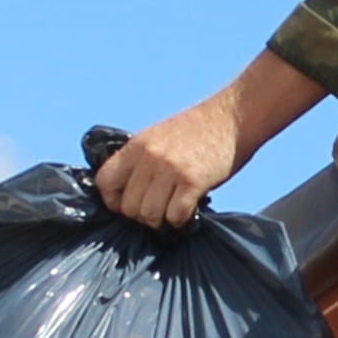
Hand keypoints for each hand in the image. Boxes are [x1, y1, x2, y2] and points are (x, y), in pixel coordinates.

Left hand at [97, 93, 244, 228]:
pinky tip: (187, 209)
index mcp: (136, 145)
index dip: (112, 200)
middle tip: (156, 210)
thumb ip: (140, 160)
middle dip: (140, 215)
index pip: (104, 182)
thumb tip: (128, 192)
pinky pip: (174, 216)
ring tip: (171, 211)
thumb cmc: (198, 130)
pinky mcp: (193, 181)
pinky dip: (179, 220)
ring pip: (149, 214)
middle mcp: (149, 157)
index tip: (126, 204)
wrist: (232, 117)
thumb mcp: (158, 136)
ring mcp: (171, 169)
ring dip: (160, 220)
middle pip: (128, 206)